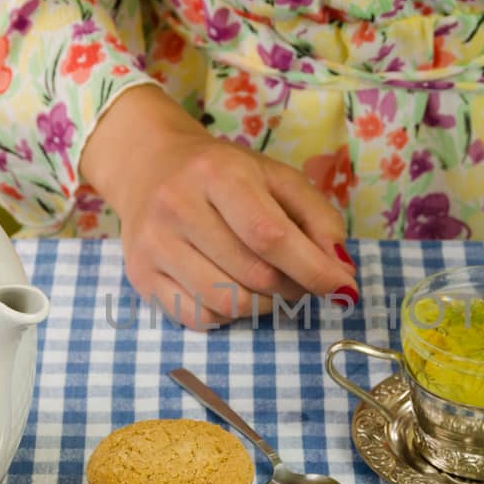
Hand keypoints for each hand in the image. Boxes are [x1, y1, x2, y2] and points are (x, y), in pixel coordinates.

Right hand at [79, 85, 355, 328]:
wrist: (148, 165)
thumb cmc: (223, 173)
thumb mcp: (276, 178)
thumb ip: (317, 219)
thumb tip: (342, 272)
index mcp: (217, 174)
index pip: (269, 236)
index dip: (312, 269)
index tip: (343, 289)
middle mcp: (177, 208)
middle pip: (253, 275)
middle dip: (291, 287)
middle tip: (300, 278)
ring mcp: (153, 245)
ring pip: (227, 303)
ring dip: (263, 305)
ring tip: (268, 284)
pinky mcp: (140, 276)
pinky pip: (199, 318)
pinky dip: (228, 315)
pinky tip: (231, 288)